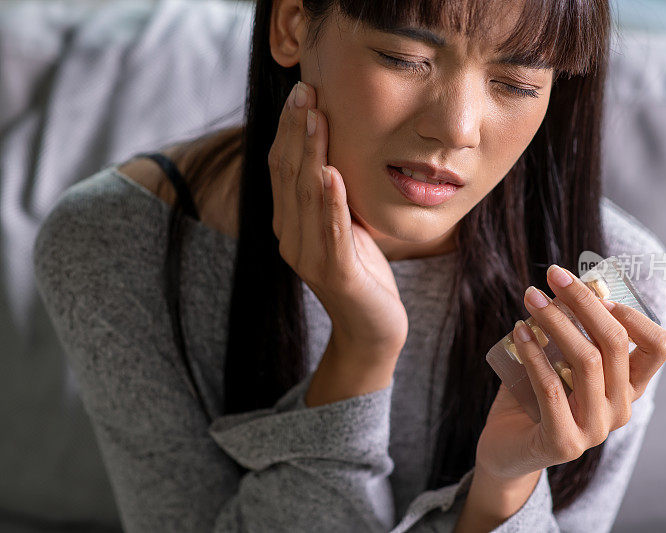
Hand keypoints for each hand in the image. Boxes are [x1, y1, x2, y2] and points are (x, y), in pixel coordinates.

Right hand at [268, 81, 407, 356]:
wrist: (373, 329)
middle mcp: (290, 238)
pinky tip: (331, 173)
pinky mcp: (336, 273)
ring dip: (311, 154)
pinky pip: (330, 230)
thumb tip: (333, 151)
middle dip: (297, 131)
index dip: (289, 130)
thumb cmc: (363, 272)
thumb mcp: (345, 225)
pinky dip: (330, 201)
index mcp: (290, 225)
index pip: (282, 169)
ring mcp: (310, 257)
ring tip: (317, 118)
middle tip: (306, 91)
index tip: (301, 92)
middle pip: (288, 175)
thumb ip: (331, 195)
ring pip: (305, 196)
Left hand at [475, 264, 665, 479]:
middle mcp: (620, 408)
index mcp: (628, 387)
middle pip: (614, 343)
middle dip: (583, 300)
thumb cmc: (533, 396)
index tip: (596, 289)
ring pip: (586, 360)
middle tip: (553, 275)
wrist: (508, 449)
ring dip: (555, 320)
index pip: (658, 346)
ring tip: (531, 297)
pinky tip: (518, 331)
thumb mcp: (559, 360)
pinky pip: (551, 387)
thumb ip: (569, 332)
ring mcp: (595, 429)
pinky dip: (533, 353)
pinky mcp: (564, 441)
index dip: (632, 313)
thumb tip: (562, 285)